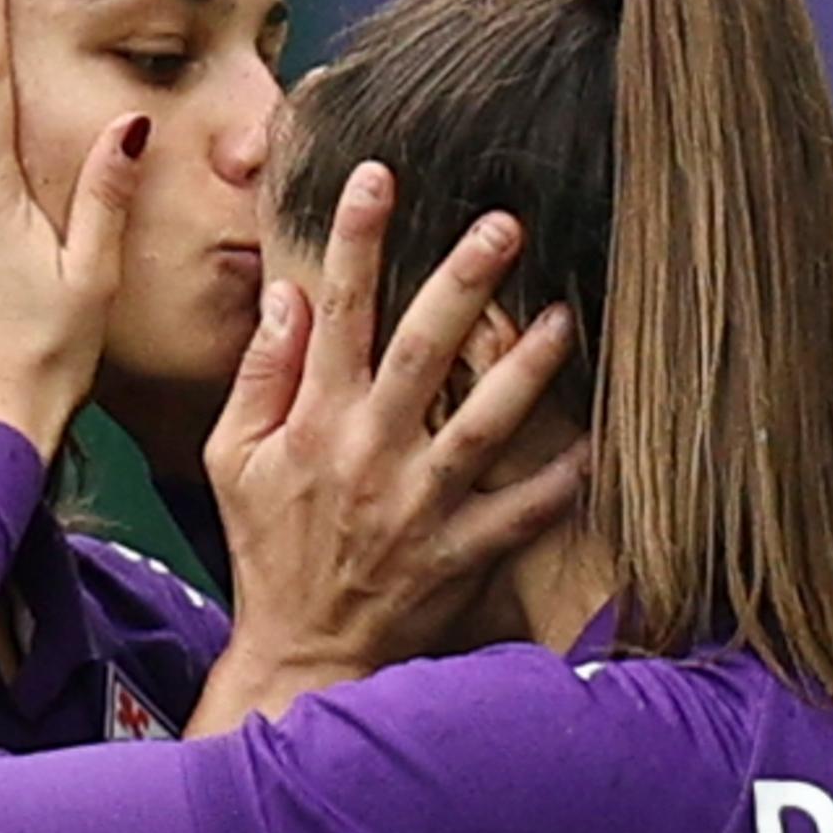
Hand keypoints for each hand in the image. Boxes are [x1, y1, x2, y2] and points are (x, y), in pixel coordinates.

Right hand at [203, 162, 588, 696]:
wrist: (300, 659)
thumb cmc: (266, 552)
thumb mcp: (232, 461)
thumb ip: (260, 376)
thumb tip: (289, 296)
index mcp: (314, 424)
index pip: (336, 313)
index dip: (356, 239)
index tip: (378, 174)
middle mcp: (369, 456)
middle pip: (420, 352)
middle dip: (461, 282)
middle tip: (505, 222)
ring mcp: (418, 507)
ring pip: (481, 424)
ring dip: (526, 368)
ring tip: (565, 317)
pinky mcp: (459, 556)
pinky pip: (521, 513)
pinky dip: (561, 481)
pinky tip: (599, 439)